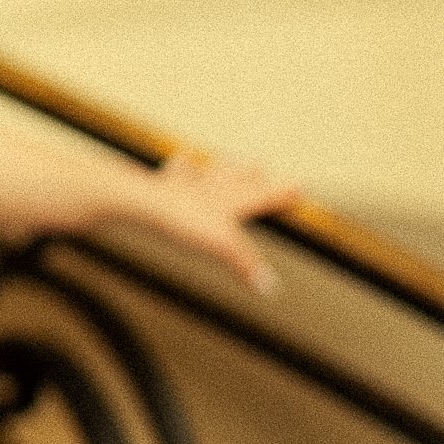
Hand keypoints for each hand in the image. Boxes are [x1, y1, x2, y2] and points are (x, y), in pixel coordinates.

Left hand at [113, 152, 300, 294]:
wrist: (145, 202)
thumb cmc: (183, 219)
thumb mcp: (224, 246)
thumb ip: (248, 265)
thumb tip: (270, 286)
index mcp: (233, 201)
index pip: (265, 195)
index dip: (281, 193)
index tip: (297, 186)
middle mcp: (214, 188)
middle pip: (240, 180)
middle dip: (254, 177)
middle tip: (263, 169)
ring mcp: (190, 184)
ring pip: (214, 171)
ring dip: (224, 167)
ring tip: (234, 160)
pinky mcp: (166, 185)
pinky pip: (176, 171)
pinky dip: (183, 165)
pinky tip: (182, 158)